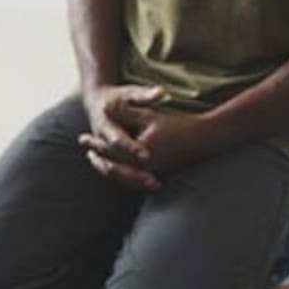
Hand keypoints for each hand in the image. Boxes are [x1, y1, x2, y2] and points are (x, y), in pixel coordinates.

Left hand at [81, 102, 225, 191]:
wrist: (206, 137)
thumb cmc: (178, 124)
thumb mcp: (150, 115)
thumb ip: (128, 114)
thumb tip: (107, 108)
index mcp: (140, 153)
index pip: (110, 150)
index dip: (94, 144)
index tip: (82, 138)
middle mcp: (144, 168)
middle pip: (113, 168)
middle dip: (98, 160)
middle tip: (87, 153)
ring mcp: (152, 174)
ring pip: (123, 177)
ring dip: (108, 170)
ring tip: (97, 162)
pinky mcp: (158, 176)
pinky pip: (134, 180)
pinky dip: (122, 176)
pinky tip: (118, 169)